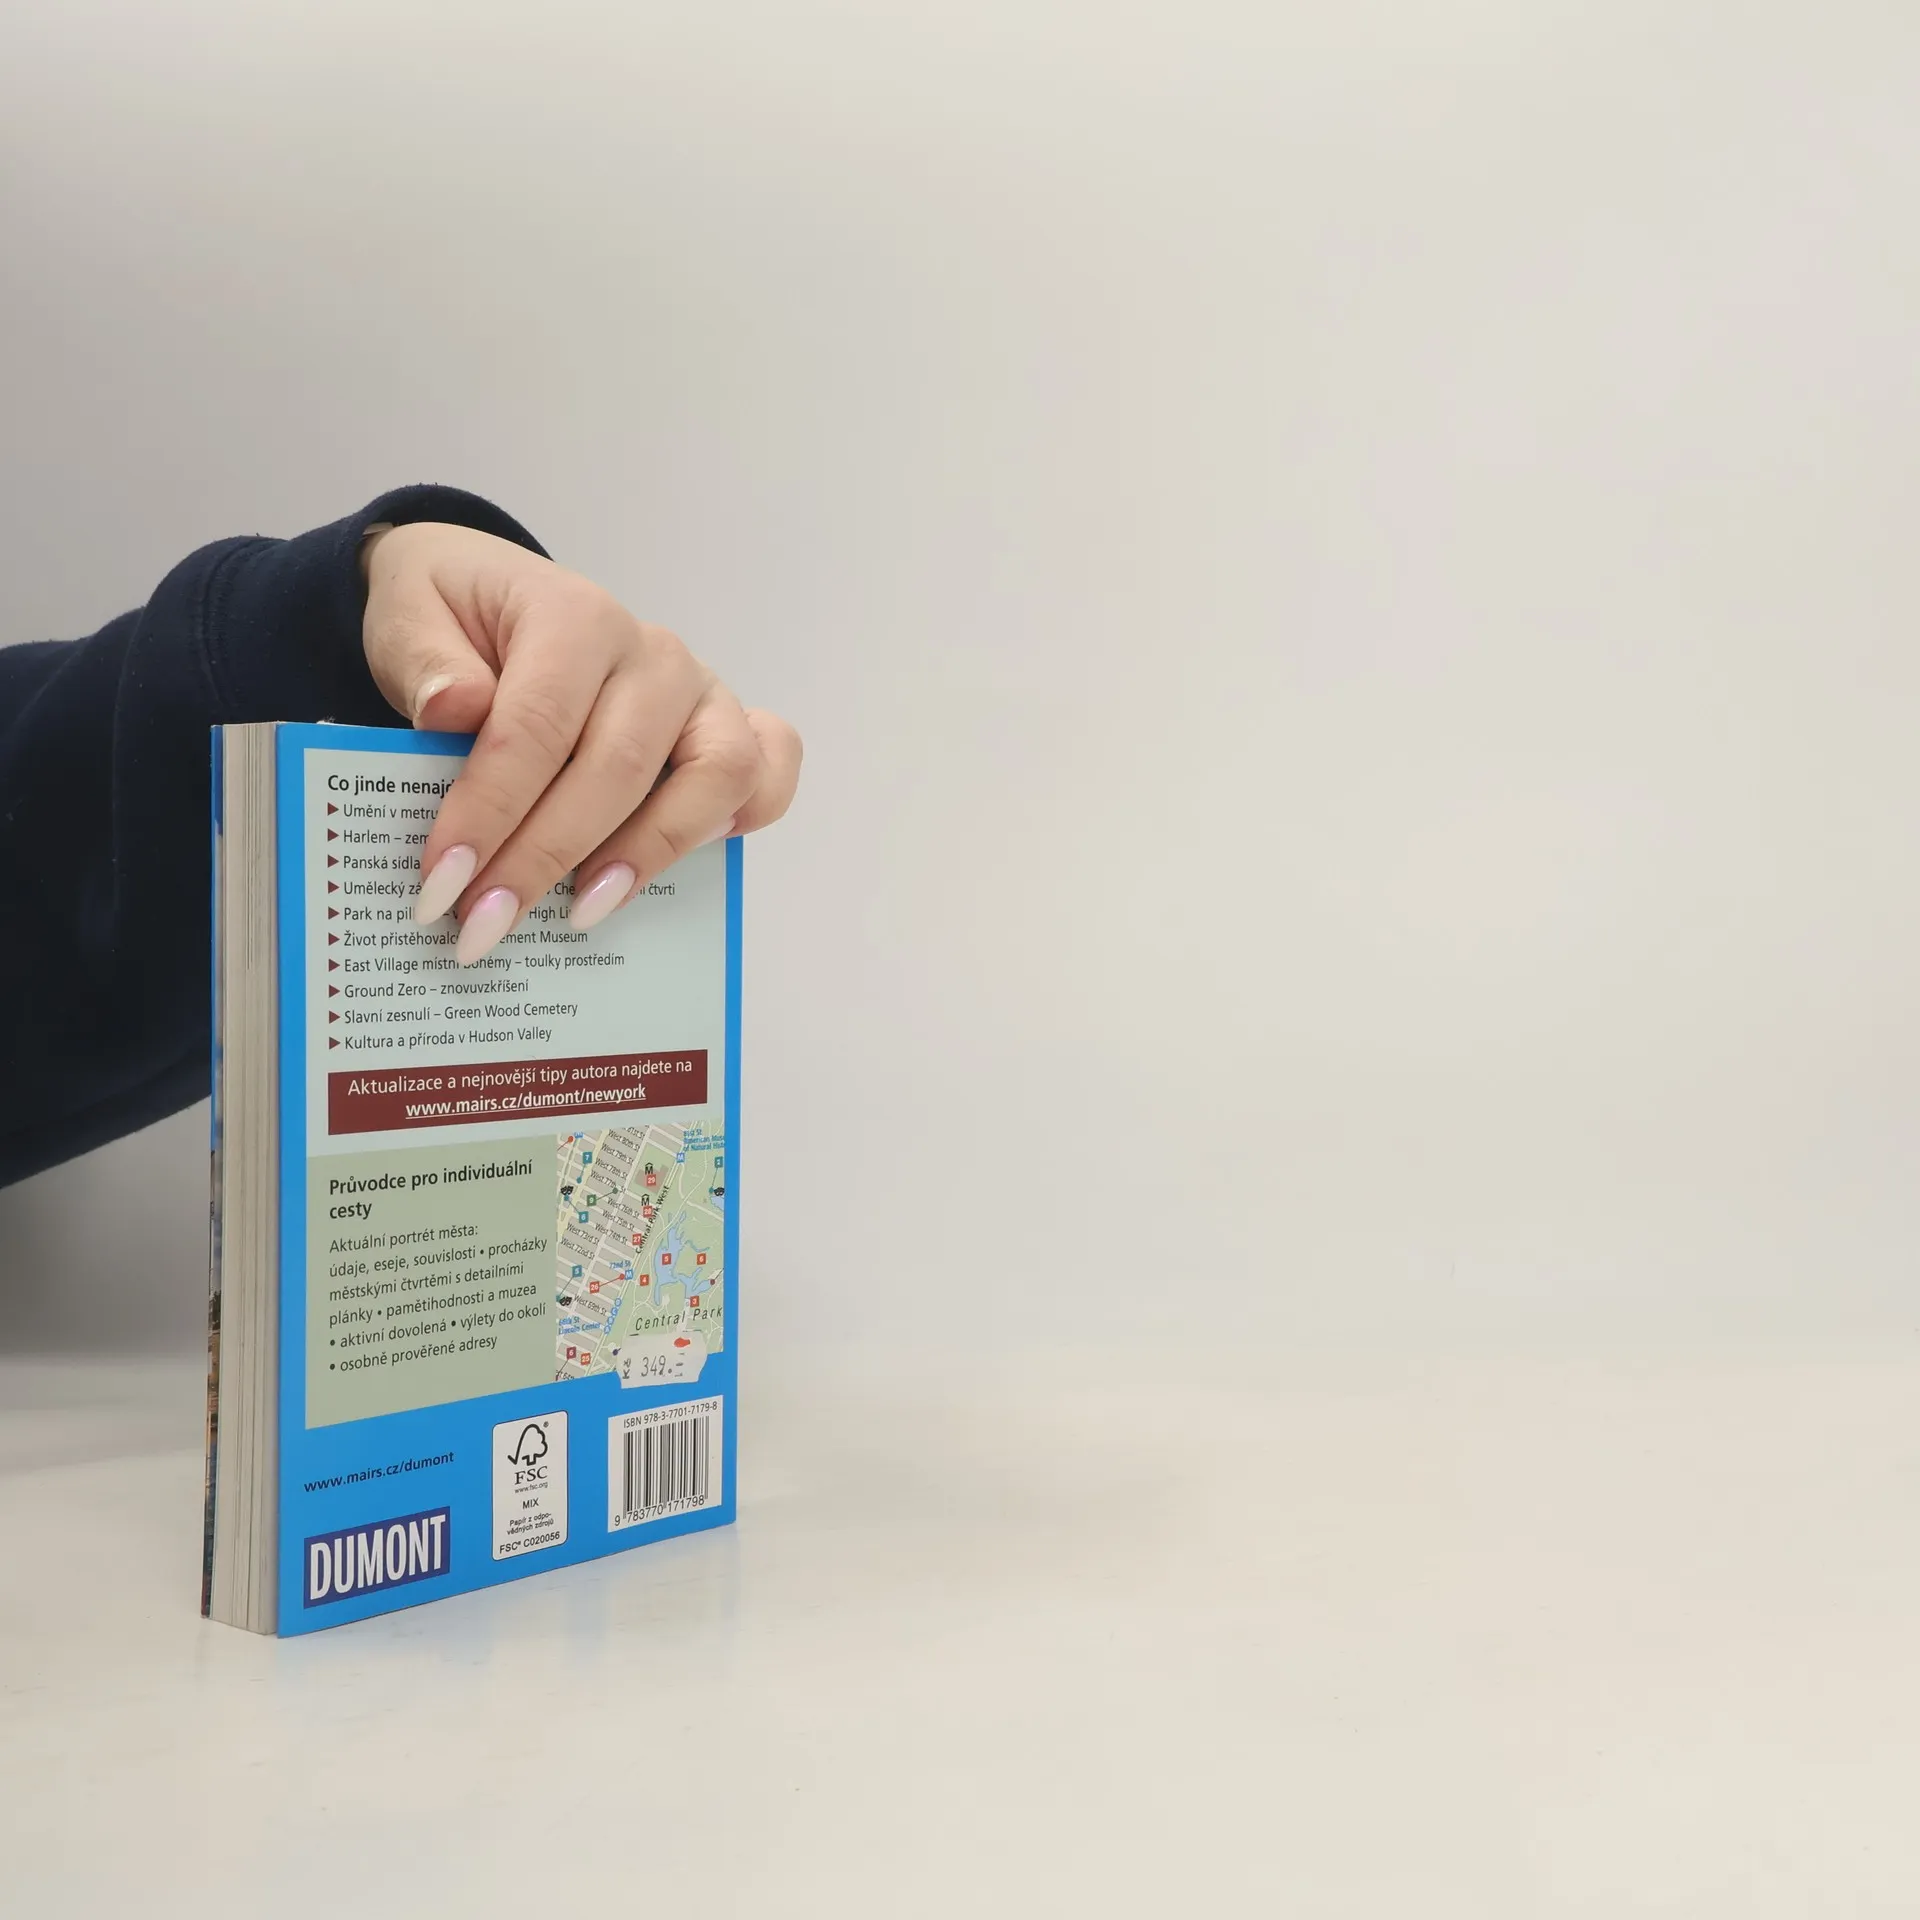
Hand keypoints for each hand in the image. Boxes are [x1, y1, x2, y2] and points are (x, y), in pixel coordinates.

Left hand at [359, 521, 801, 963]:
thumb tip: (453, 709)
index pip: (538, 725)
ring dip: (649, 853)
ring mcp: (702, 694)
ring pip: (716, 775)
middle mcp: (654, 653)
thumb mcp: (409, 615)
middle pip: (619, 768)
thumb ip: (424, 659)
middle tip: (482, 926)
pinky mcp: (728, 730)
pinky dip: (744, 821)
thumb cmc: (457, 619)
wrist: (496, 602)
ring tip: (580, 913)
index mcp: (575, 616)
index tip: (441, 884)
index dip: (489, 812)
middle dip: (546, 858)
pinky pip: (768, 773)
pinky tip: (681, 869)